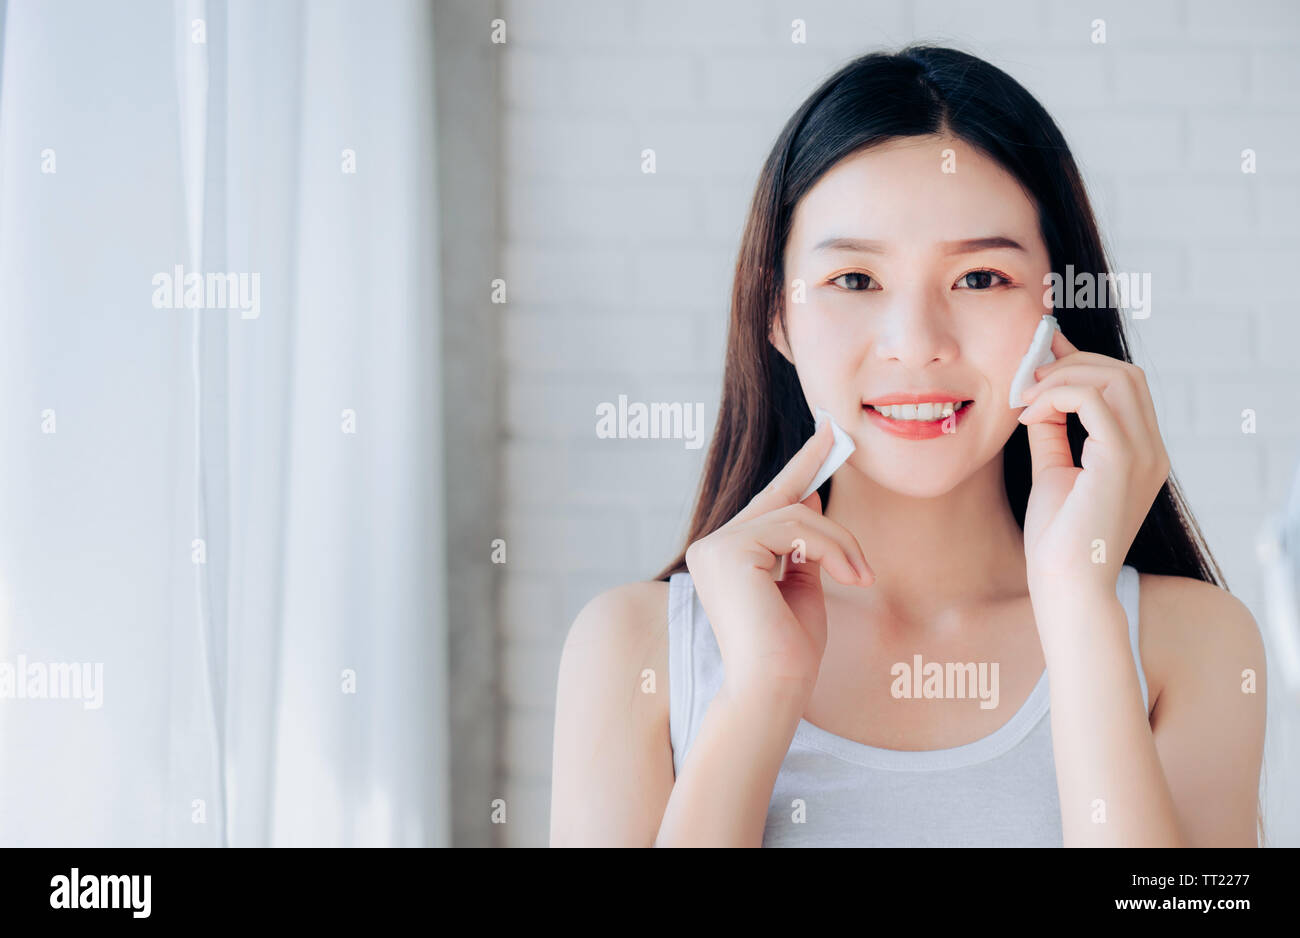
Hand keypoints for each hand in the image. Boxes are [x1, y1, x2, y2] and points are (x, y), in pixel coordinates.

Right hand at [684, 417, 873, 697]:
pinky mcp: (727, 550)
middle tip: (859, 531)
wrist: (773, 689)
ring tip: (862, 578)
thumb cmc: (789, 653)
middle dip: (832, 522)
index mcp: (726, 557)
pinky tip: (848, 578)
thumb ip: (803, 545)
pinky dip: (831, 549)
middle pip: (786, 506)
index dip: (801, 466)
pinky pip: (796, 528)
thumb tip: (812, 497)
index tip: (829, 433)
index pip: (769, 502)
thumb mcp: (802, 586)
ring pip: (796, 515)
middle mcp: (712, 546)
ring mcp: (715, 546)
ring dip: (840, 543)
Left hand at [1016, 328, 1169, 592]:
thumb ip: (1053, 433)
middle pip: (1126, 373)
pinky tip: (1029, 415)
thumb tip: (1039, 395)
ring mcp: (1144, 454)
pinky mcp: (1122, 460)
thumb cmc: (1058, 539)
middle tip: (1026, 378)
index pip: (1125, 386)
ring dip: (1062, 377)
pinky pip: (1093, 400)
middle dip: (1072, 363)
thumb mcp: (1054, 471)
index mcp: (1142, 454)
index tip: (1039, 359)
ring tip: (1025, 398)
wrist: (1066, 584)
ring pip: (1116, 377)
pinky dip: (1057, 395)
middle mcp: (1152, 451)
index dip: (1082, 363)